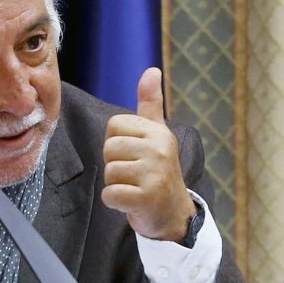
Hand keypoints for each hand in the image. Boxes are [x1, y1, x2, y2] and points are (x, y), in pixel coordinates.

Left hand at [101, 67, 197, 241]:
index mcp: (159, 132)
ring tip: (135, 187)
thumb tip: (152, 69)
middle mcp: (159, 149)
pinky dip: (114, 202)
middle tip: (134, 174)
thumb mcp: (157, 134)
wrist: (174, 213)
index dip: (117, 141)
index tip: (134, 154)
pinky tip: (131, 202)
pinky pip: (110, 194)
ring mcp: (154, 174)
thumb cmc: (158, 170)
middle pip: (109, 148)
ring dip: (116, 184)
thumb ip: (150, 103)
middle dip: (115, 164)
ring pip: (109, 172)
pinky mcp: (146, 198)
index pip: (114, 125)